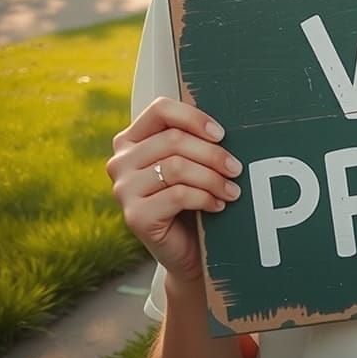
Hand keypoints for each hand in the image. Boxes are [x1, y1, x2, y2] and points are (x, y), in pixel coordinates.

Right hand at [106, 97, 242, 283]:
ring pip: (177, 167)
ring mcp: (123, 190)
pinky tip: (218, 205)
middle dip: (212, 153)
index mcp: (131, 139)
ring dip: (213, 177)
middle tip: (236, 168)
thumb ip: (193, 138)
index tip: (221, 134)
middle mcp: (120, 161)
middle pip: (173, 140)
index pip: (160, 109)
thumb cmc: (192, 196)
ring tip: (232, 189)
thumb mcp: (190, 161)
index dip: (194, 117)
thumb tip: (222, 125)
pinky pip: (177, 195)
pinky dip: (205, 197)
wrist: (186, 248)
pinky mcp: (134, 216)